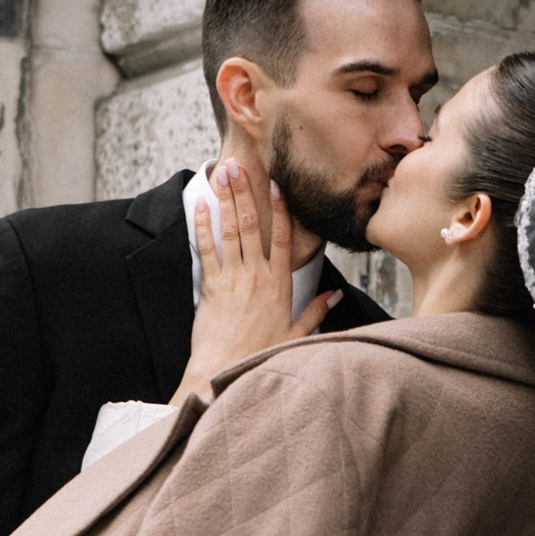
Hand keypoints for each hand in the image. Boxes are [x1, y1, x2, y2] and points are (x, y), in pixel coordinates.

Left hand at [179, 160, 332, 395]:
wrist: (225, 371)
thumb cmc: (259, 355)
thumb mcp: (294, 334)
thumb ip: (315, 312)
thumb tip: (334, 296)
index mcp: (279, 284)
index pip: (282, 238)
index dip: (280, 208)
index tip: (275, 184)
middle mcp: (257, 276)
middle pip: (253, 225)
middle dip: (246, 192)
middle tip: (240, 165)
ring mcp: (233, 279)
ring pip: (231, 231)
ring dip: (226, 200)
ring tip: (223, 174)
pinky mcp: (211, 287)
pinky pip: (206, 250)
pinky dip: (202, 226)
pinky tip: (200, 206)